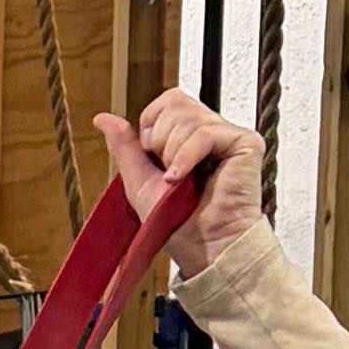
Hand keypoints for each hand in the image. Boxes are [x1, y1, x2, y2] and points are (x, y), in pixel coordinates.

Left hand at [100, 81, 263, 269]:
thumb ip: (125, 147)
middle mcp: (212, 131)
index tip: (156, 163)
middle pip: (176, 102)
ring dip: (172, 154)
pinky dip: (185, 157)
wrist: (202, 248)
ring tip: (180, 182)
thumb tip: (102, 118)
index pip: (168, 101)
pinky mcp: (246, 143)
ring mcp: (229, 136)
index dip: (151, 127)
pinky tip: (181, 179)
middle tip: (170, 176)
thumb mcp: (139, 181)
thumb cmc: (176, 224)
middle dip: (160, 142)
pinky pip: (205, 133)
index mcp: (190, 136)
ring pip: (188, 117)